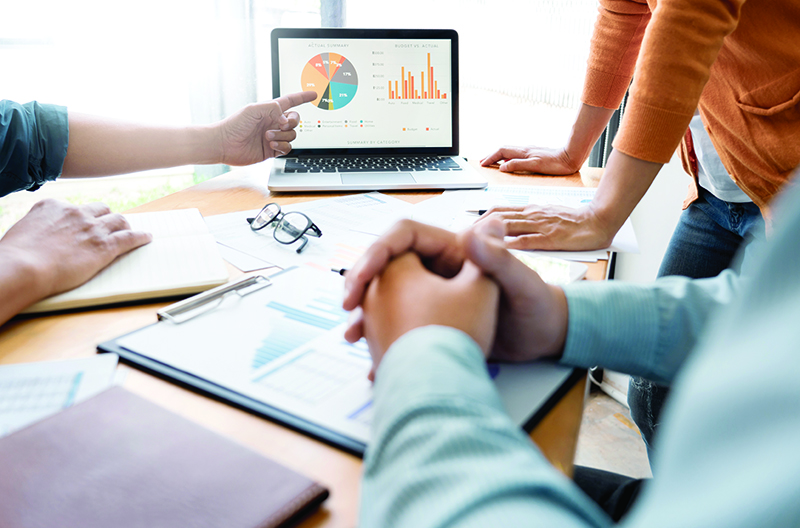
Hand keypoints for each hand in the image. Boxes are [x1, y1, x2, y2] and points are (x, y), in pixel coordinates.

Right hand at [0, 199, 151, 316]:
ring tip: (130, 230)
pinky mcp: (105, 245)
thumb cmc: (16, 256)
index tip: (83, 223)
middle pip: (100, 209)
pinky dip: (140, 237)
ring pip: (118, 220)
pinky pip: (130, 237)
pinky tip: (146, 238)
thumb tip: (38, 236)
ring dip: (124, 225)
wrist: (24, 268)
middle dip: (106, 217)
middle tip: (109, 225)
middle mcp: (75, 213)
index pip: (73, 207)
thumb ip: (37, 228)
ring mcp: (92, 228)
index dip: (80, 217)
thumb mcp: (22, 231)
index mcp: (53, 206)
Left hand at [215, 91, 317, 163]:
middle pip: (295, 121)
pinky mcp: (272, 150)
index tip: (314, 94)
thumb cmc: (235, 124)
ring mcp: (274, 137)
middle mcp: (273, 123)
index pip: (291, 101)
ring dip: (282, 136)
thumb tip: (286, 119)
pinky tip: (270, 145)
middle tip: (280, 125)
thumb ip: (273, 108)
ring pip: (292, 136)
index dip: (303, 97)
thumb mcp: (254, 109)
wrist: (224, 144)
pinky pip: (287, 148)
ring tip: (268, 137)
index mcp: (270, 110)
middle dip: (291, 123)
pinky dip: (282, 146)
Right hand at [343, 218, 568, 364]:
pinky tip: (373, 358)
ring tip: (353, 335)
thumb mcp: (521, 283)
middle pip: (387, 266)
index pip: (402, 237)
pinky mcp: (432, 319)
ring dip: (366, 313)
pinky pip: (397, 322)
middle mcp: (439, 267)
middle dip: (362, 284)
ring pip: (387, 296)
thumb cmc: (537, 305)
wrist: (544, 339)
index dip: (376, 253)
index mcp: (454, 249)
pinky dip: (382, 336)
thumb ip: (499, 259)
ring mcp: (433, 293)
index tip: (360, 277)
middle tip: (347, 307)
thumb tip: (477, 228)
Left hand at [475, 203, 615, 250]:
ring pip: (508, 226)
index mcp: (530, 210)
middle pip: (497, 217)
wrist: (599, 221)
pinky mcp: (551, 238)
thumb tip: (505, 228)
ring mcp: (540, 226)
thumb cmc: (573, 222)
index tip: (464, 230)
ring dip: (486, 235)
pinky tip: (496, 252)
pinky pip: (527, 241)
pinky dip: (509, 246)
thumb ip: (527, 221)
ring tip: (470, 245)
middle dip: (476, 227)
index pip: (497, 211)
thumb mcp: (545, 216)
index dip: (478, 219)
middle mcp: (532, 215)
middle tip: (459, 239)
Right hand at [480, 145, 580, 174]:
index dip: (490, 157)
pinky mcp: (534, 153)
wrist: (570, 157)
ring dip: (498, 155)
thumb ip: (518, 165)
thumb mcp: (535, 165)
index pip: (501, 152)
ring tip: (492, 161)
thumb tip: (502, 167)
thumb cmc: (555, 163)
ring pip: (509, 151)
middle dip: (491, 155)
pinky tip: (508, 161)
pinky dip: (507, 157)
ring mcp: (529, 151)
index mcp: (523, 152)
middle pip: (503, 149)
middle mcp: (525, 149)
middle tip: (482, 161)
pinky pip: (515, 153)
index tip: (482, 163)